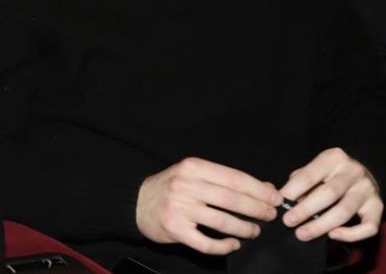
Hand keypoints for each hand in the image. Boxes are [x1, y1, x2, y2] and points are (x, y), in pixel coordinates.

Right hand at [136, 157, 281, 254]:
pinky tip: (233, 244)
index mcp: (193, 167)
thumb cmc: (170, 187)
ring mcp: (179, 208)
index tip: (276, 198)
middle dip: (257, 209)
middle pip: (231, 200)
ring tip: (254, 231)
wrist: (136, 202)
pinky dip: (224, 246)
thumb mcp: (194, 174)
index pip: (234, 178)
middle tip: (270, 216)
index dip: (259, 190)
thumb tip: (265, 188)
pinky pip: (207, 243)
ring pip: (222, 222)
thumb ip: (226, 180)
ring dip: (244, 229)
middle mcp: (185, 185)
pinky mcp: (175, 229)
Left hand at [280, 147, 382, 242]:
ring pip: (344, 211)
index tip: (278, 204)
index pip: (309, 176)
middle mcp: (353, 172)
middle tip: (288, 221)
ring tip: (302, 234)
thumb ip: (297, 181)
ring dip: (320, 225)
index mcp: (333, 158)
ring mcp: (367, 190)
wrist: (360, 174)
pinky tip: (332, 235)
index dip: (292, 191)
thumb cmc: (329, 174)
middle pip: (328, 194)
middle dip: (305, 210)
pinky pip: (369, 226)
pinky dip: (350, 234)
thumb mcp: (313, 170)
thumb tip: (276, 195)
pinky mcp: (378, 207)